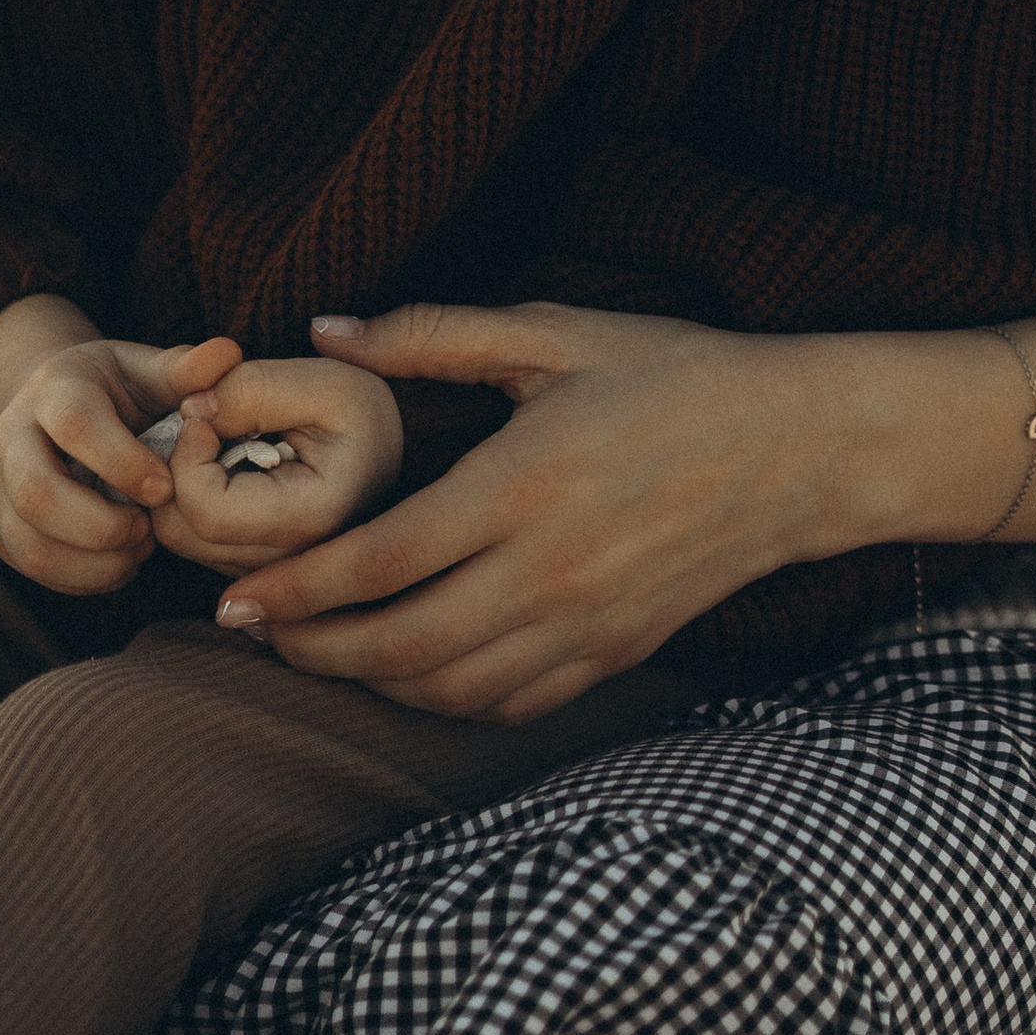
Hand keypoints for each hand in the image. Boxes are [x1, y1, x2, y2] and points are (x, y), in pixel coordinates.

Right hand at [0, 324, 242, 593]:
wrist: (56, 412)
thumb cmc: (118, 392)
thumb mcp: (147, 371)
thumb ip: (185, 370)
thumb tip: (227, 353)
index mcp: (55, 389)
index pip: (75, 424)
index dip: (122, 462)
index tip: (165, 488)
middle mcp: (14, 436)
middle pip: (37, 493)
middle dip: (101, 524)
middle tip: (150, 528)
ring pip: (30, 542)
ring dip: (94, 559)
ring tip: (141, 547)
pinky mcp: (0, 527)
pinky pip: (32, 567)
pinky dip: (84, 577)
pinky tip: (123, 562)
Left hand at [155, 353, 403, 574]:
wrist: (387, 449)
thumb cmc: (361, 413)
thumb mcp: (324, 382)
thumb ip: (254, 388)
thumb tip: (190, 411)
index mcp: (312, 520)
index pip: (207, 511)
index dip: (186, 456)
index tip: (203, 413)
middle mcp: (290, 566)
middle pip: (181, 530)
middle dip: (174, 468)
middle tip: (204, 424)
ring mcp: (269, 577)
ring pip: (178, 538)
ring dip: (178, 483)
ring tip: (216, 442)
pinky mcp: (252, 572)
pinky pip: (191, 540)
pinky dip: (190, 498)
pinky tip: (223, 466)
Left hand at [215, 302, 835, 722]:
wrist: (798, 448)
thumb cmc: (674, 376)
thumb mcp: (556, 335)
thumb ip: (434, 335)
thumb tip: (327, 330)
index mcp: (524, 485)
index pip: (380, 564)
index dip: (296, 591)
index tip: (238, 596)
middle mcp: (548, 571)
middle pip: (398, 646)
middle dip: (311, 649)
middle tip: (257, 631)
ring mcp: (584, 624)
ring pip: (447, 689)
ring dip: (369, 680)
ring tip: (323, 648)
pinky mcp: (613, 653)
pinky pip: (507, 704)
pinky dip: (444, 700)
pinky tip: (412, 668)